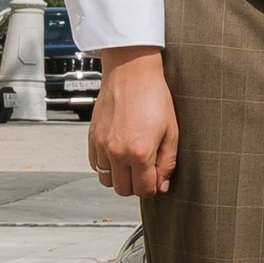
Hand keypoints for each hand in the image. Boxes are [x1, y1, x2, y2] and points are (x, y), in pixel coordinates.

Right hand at [89, 45, 178, 197]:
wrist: (131, 72)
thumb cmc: (153, 95)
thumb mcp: (171, 130)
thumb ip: (167, 162)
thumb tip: (162, 185)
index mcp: (139, 153)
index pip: (144, 190)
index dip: (153, 188)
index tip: (156, 181)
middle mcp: (117, 152)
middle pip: (123, 190)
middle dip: (136, 185)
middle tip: (145, 172)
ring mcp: (102, 146)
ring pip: (106, 180)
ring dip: (119, 177)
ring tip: (131, 163)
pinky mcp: (92, 138)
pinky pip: (95, 165)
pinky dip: (105, 165)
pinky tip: (118, 153)